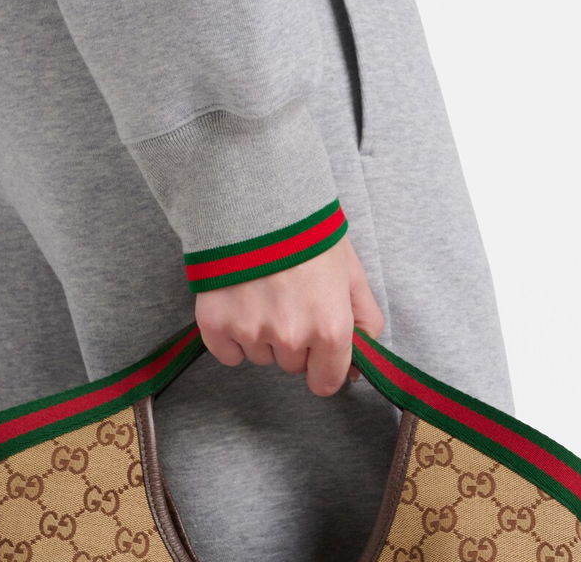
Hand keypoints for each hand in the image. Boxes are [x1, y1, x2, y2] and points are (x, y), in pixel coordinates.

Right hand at [194, 233, 384, 397]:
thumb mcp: (351, 270)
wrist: (257, 197)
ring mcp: (250, 331)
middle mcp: (290, 337)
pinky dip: (230, 335)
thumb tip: (362, 363)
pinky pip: (227, 353)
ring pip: (259, 355)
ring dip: (261, 333)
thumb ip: (364, 319)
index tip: (316, 347)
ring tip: (261, 289)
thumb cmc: (307, 231)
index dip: (323, 365)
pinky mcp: (215, 323)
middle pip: (290, 364)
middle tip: (287, 297)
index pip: (326, 382)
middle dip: (292, 339)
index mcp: (330, 329)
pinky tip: (237, 302)